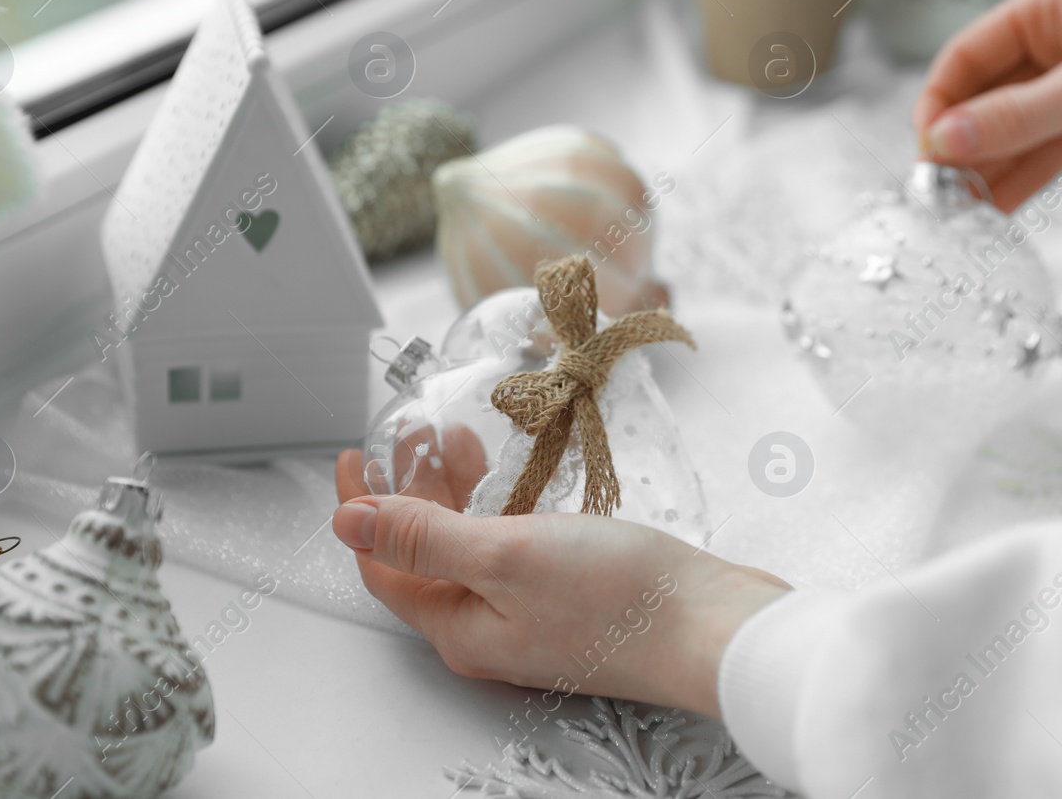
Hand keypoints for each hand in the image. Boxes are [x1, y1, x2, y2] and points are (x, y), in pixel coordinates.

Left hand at [333, 448, 789, 716]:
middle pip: (426, 555)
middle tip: (410, 433)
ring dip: (457, 491)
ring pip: (472, 545)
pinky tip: (518, 472)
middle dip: (410, 491)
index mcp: (460, 626)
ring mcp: (533, 612)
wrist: (713, 629)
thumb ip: (425, 538)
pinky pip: (516, 545)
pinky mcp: (572, 595)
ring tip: (455, 437)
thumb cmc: (618, 600)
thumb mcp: (505, 555)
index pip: (385, 566)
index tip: (355, 454)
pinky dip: (503, 502)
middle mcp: (490, 626)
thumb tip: (348, 521)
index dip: (362, 509)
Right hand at [913, 0, 1061, 211]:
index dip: (939, 103)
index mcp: (1051, 5)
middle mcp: (1060, 37)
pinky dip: (1024, 174)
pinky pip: (1047, 146)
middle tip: (940, 192)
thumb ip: (1014, 118)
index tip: (926, 153)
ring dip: (990, 165)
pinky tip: (997, 208)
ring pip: (1015, 125)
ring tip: (963, 211)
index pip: (968, 53)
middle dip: (962, 141)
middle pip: (986, 93)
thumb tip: (942, 140)